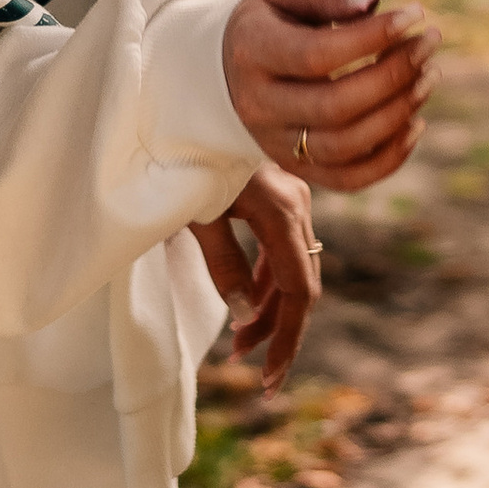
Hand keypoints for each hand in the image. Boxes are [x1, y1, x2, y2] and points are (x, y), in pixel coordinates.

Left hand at [188, 164, 320, 389]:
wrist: (190, 105)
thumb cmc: (187, 157)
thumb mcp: (198, 215)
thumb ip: (224, 265)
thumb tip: (242, 317)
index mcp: (282, 212)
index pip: (298, 293)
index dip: (287, 341)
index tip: (270, 382)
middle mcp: (298, 205)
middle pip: (301, 285)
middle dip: (278, 333)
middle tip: (251, 372)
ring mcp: (294, 198)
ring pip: (293, 270)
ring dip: (270, 310)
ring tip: (238, 345)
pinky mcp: (282, 195)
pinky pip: (284, 251)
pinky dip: (268, 283)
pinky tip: (248, 304)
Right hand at [222, 0, 438, 191]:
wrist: (229, 67)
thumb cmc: (273, 19)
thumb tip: (372, 4)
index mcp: (253, 53)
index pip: (317, 55)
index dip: (372, 37)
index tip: (416, 14)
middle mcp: (259, 106)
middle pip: (334, 106)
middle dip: (394, 76)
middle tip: (429, 44)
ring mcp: (276, 144)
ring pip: (344, 147)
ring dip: (398, 114)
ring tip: (429, 76)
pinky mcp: (297, 168)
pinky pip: (348, 178)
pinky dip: (390, 158)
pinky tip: (416, 122)